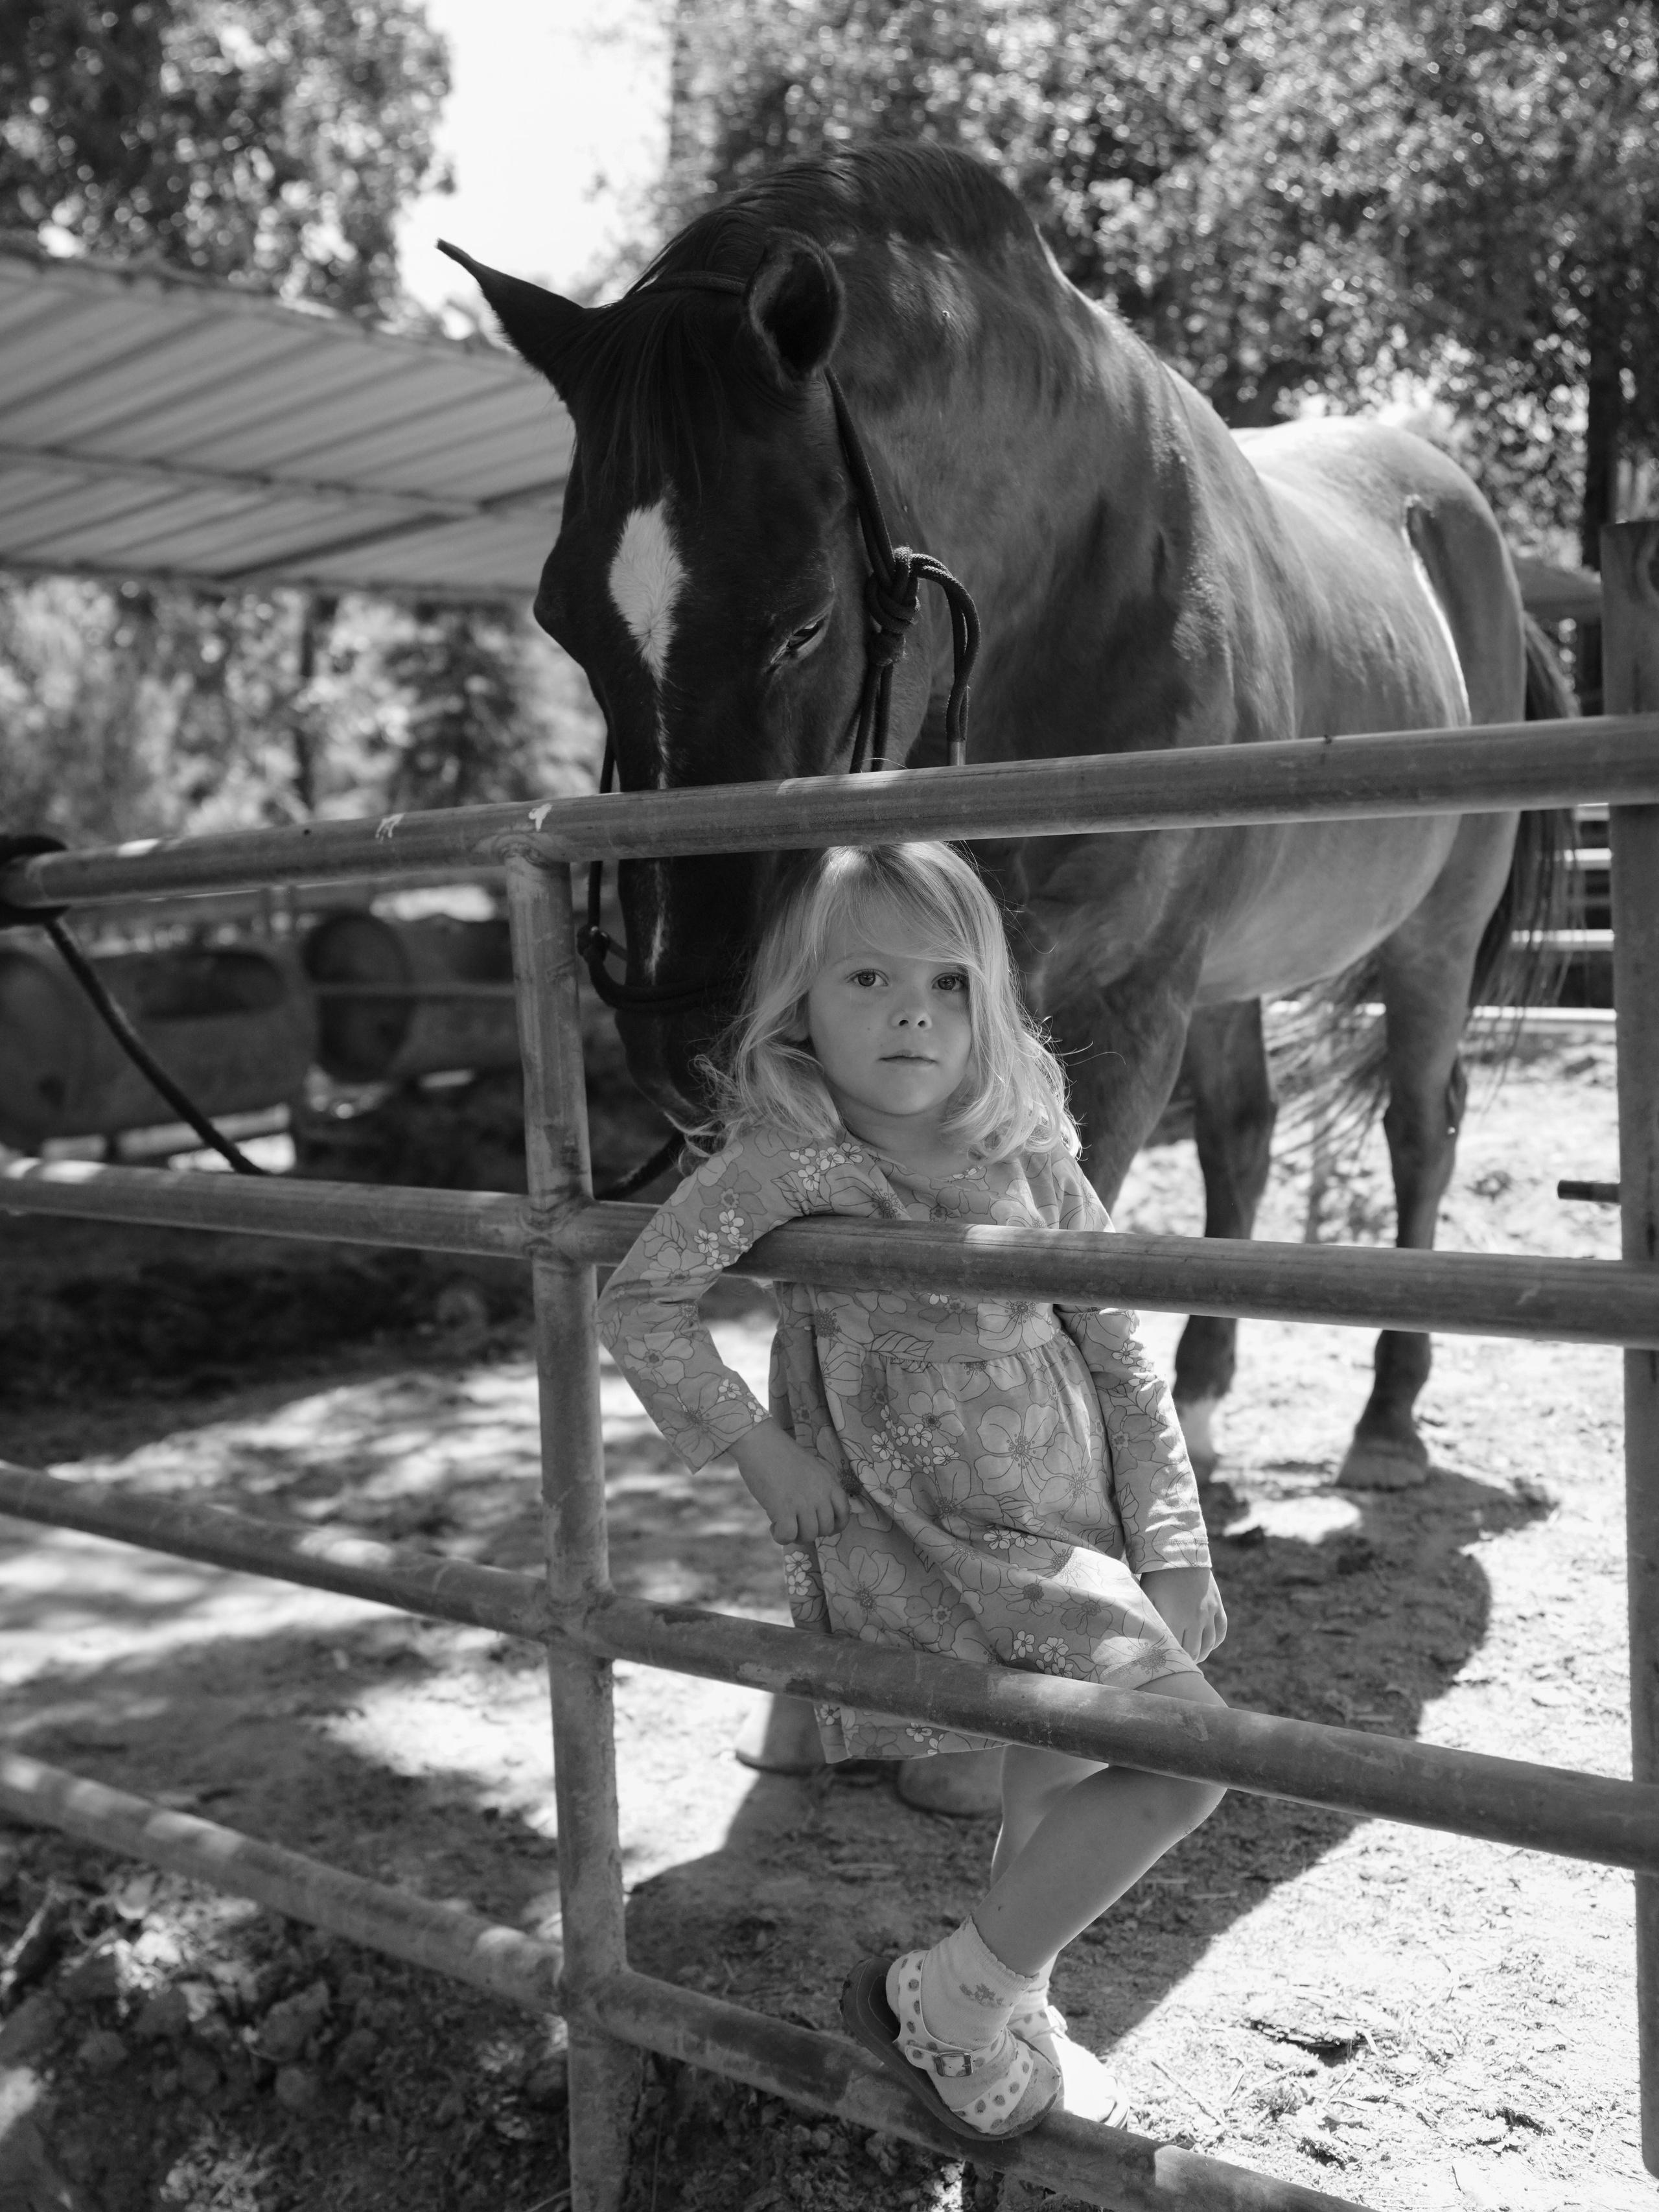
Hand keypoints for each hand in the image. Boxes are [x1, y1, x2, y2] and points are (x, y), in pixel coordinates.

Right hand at [732, 1419, 851, 1544]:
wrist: (762, 1444)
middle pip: (825, 1529)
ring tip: (783, 1524)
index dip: (836, 1526)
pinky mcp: (784, 1508)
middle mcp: (820, 1494)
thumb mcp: (813, 1469)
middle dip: (810, 1532)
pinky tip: (773, 1526)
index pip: (844, 1513)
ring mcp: (803, 1502)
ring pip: (808, 1536)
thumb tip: (817, 1513)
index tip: (822, 1527)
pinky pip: (788, 1536)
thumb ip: (820, 1488)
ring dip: (795, 1536)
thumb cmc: (782, 1455)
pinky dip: (780, 1537)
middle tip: (796, 1524)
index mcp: (829, 1483)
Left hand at [1141, 1566, 1226, 1661]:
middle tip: (1179, 1665)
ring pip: (1209, 1644)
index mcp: (1175, 1619)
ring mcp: (1209, 1613)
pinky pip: (1221, 1630)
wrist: (1179, 1552)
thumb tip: (1146, 1639)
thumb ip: (1149, 1620)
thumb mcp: (1148, 1597)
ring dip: (1202, 1654)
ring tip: (1193, 1657)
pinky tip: (1209, 1644)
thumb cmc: (1157, 1576)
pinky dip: (1216, 1641)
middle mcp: (1195, 1619)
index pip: (1176, 1651)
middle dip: (1186, 1661)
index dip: (1171, 1660)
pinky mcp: (1217, 1605)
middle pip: (1194, 1652)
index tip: (1166, 1665)